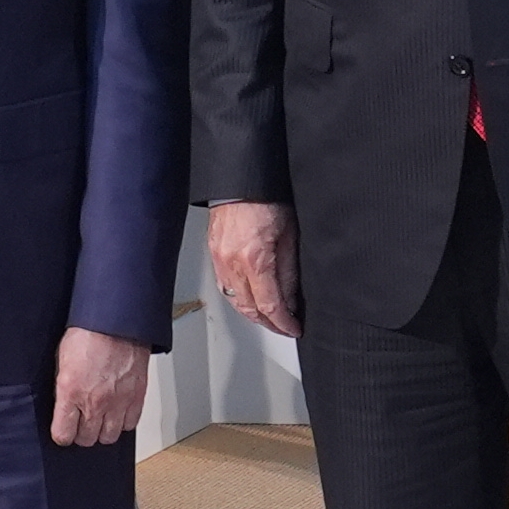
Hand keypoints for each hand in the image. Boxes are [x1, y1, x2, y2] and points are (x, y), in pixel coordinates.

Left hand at [51, 327, 151, 447]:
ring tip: (100, 419)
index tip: (63, 430)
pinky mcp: (136, 397)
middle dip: (81, 433)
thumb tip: (62, 405)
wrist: (117, 321)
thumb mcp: (61, 360)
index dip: (61, 434)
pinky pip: (129, 425)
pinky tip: (116, 412)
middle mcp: (95, 402)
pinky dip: (122, 421)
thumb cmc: (88, 333)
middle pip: (87, 439)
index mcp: (71, 392)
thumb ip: (63, 388)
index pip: (63, 435)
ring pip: (109, 437)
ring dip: (102, 430)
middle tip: (81, 423)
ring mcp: (118, 402)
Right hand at [206, 200, 299, 338]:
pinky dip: (239, 298)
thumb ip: (289, 273)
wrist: (241, 180)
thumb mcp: (290, 236)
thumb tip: (291, 300)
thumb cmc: (266, 199)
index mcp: (255, 259)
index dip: (283, 323)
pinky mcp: (214, 254)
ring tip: (269, 316)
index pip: (270, 305)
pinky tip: (249, 299)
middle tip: (284, 326)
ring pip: (235, 301)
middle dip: (269, 323)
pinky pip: (225, 287)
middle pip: (250, 309)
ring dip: (253, 313)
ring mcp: (220, 260)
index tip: (293, 328)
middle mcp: (233, 263)